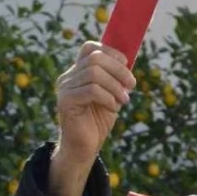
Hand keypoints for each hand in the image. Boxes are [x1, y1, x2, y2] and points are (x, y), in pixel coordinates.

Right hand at [55, 42, 134, 162]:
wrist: (84, 147)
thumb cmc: (98, 121)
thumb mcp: (111, 94)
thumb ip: (115, 78)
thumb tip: (128, 62)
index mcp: (77, 72)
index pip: (90, 48)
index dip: (111, 52)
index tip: (127, 65)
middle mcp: (68, 77)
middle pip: (95, 59)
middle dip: (119, 70)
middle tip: (131, 85)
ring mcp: (65, 88)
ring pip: (94, 73)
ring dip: (115, 86)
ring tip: (124, 100)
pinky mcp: (65, 101)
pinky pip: (91, 90)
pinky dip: (108, 98)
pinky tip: (113, 108)